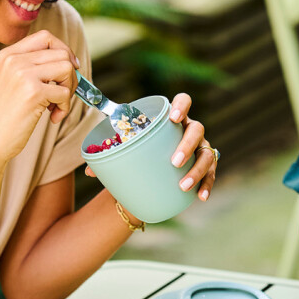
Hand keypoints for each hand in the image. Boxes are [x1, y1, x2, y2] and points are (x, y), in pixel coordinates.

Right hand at [0, 29, 78, 161]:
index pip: (45, 37)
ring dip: (70, 89)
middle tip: (63, 93)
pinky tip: (53, 117)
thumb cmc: (6, 115)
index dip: (63, 49)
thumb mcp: (13, 81)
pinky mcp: (33, 92)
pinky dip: (65, 107)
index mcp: (9, 54)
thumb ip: (34, 66)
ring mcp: (23, 74)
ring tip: (57, 105)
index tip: (70, 67)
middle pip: (61, 53)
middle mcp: (15, 60)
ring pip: (67, 68)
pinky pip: (65, 93)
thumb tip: (72, 61)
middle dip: (70, 74)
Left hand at [85, 93, 217, 201]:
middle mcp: (190, 129)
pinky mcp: (205, 166)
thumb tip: (88, 169)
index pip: (183, 101)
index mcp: (172, 117)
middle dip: (187, 144)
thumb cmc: (138, 152)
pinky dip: (206, 185)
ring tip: (182, 185)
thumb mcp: (125, 147)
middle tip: (173, 161)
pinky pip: (210, 174)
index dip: (181, 106)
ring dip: (197, 170)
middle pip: (196, 130)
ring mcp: (201, 147)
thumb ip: (108, 153)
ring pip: (206, 154)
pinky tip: (200, 196)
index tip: (172, 117)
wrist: (149, 170)